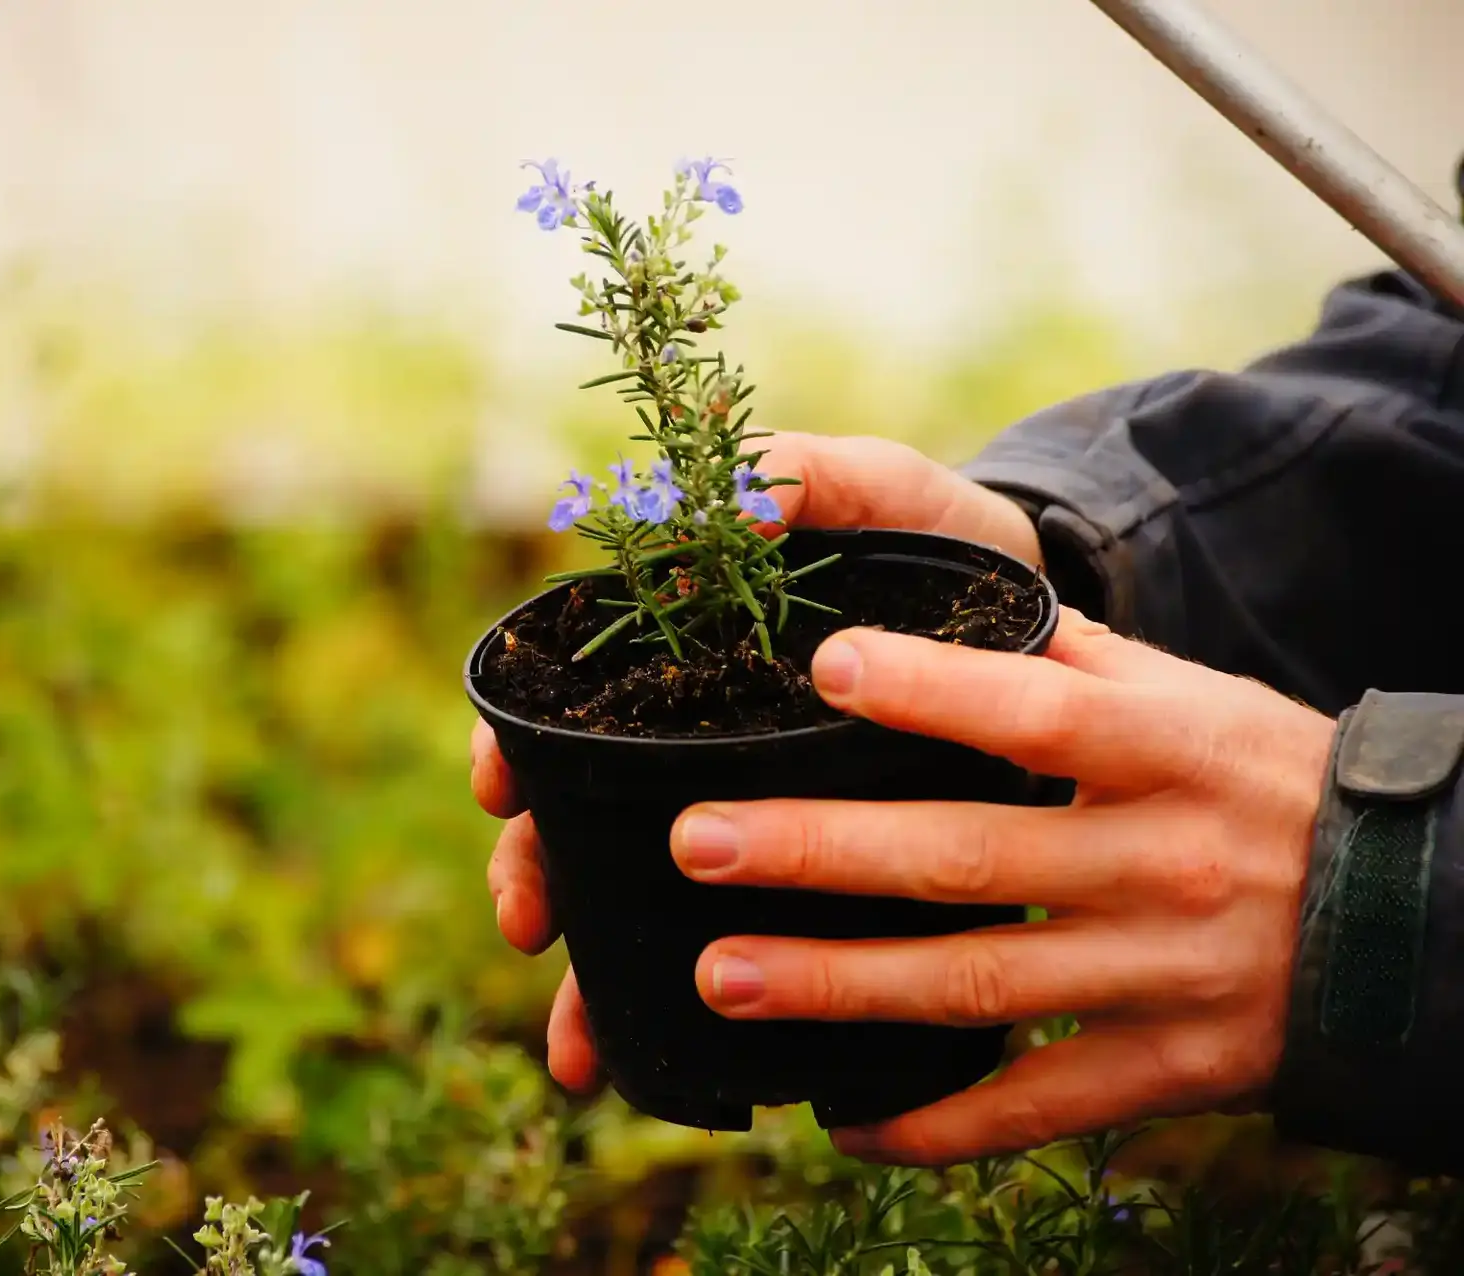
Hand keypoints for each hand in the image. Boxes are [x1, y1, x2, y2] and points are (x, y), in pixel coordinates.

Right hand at [472, 430, 1042, 1090]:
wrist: (1059, 634)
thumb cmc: (953, 548)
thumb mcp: (894, 495)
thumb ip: (819, 474)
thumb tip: (737, 496)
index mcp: (693, 657)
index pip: (568, 702)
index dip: (517, 743)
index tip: (499, 786)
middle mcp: (704, 744)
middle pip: (582, 817)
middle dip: (538, 876)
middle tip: (529, 929)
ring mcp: (757, 817)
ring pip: (642, 902)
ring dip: (595, 979)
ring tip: (579, 1055)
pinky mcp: (823, 885)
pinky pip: (745, 951)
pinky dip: (691, 1010)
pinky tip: (664, 1070)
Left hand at [672, 609, 1333, 1162]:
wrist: (1417, 919)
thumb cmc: (1268, 784)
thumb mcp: (1193, 701)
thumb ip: (1071, 661)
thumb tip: (944, 606)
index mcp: (1166, 754)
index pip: (1038, 716)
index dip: (933, 694)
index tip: (826, 668)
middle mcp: (1160, 866)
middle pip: (970, 862)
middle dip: (824, 854)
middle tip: (700, 844)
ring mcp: (1161, 978)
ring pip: (979, 987)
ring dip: (840, 988)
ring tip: (723, 977)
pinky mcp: (1168, 1070)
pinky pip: (1036, 1106)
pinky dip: (936, 1126)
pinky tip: (839, 1123)